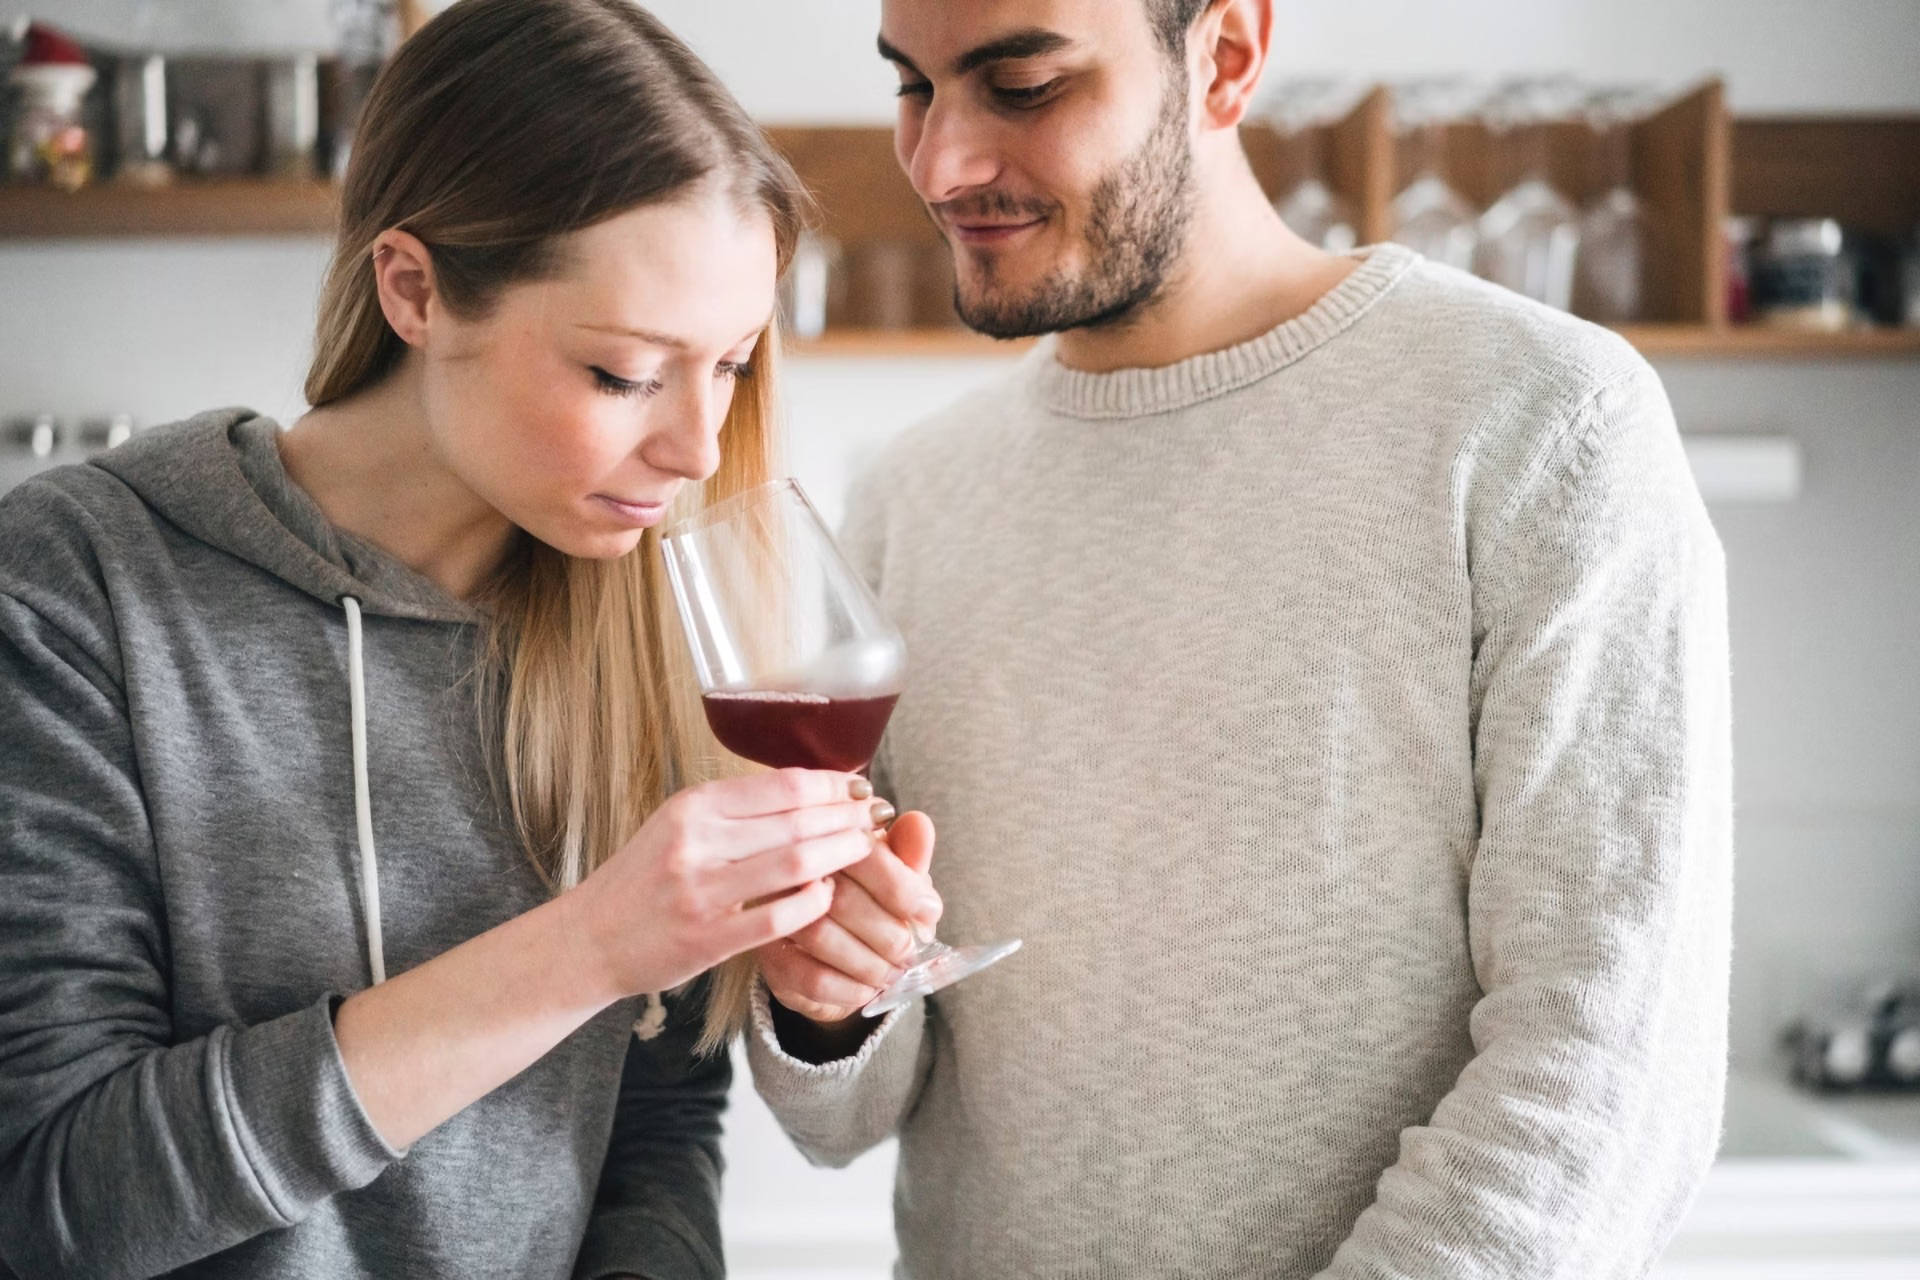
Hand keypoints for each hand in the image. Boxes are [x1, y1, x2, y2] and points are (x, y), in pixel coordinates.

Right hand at [567, 769, 888, 1000]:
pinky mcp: (709, 939)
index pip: (783, 785)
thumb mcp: (678, 825)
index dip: (832, 785)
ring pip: (797, 864)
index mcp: (692, 807)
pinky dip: (814, 904)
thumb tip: (808, 789)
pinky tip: (828, 895)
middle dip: (847, 818)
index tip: (857, 787)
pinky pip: (781, 918)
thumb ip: (735, 810)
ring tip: (864, 850)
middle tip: (874, 817)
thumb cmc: (643, 879)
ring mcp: (703, 893)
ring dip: (841, 855)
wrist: (590, 938)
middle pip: (798, 821)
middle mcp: (696, 843)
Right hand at [757, 809, 942, 1026]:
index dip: (901, 886)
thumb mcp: (896, 875)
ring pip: (821, 937)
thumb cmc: (869, 902)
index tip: (929, 912)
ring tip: (895, 971)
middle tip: (911, 950)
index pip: (861, 853)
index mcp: (826, 837)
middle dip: (888, 932)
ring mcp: (775, 913)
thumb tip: (919, 823)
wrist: (836, 955)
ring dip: (870, 962)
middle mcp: (791, 870)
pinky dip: (850, 988)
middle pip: (840, 897)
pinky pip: (810, 977)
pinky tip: (869, 989)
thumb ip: (909, 853)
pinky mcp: (770, 958)